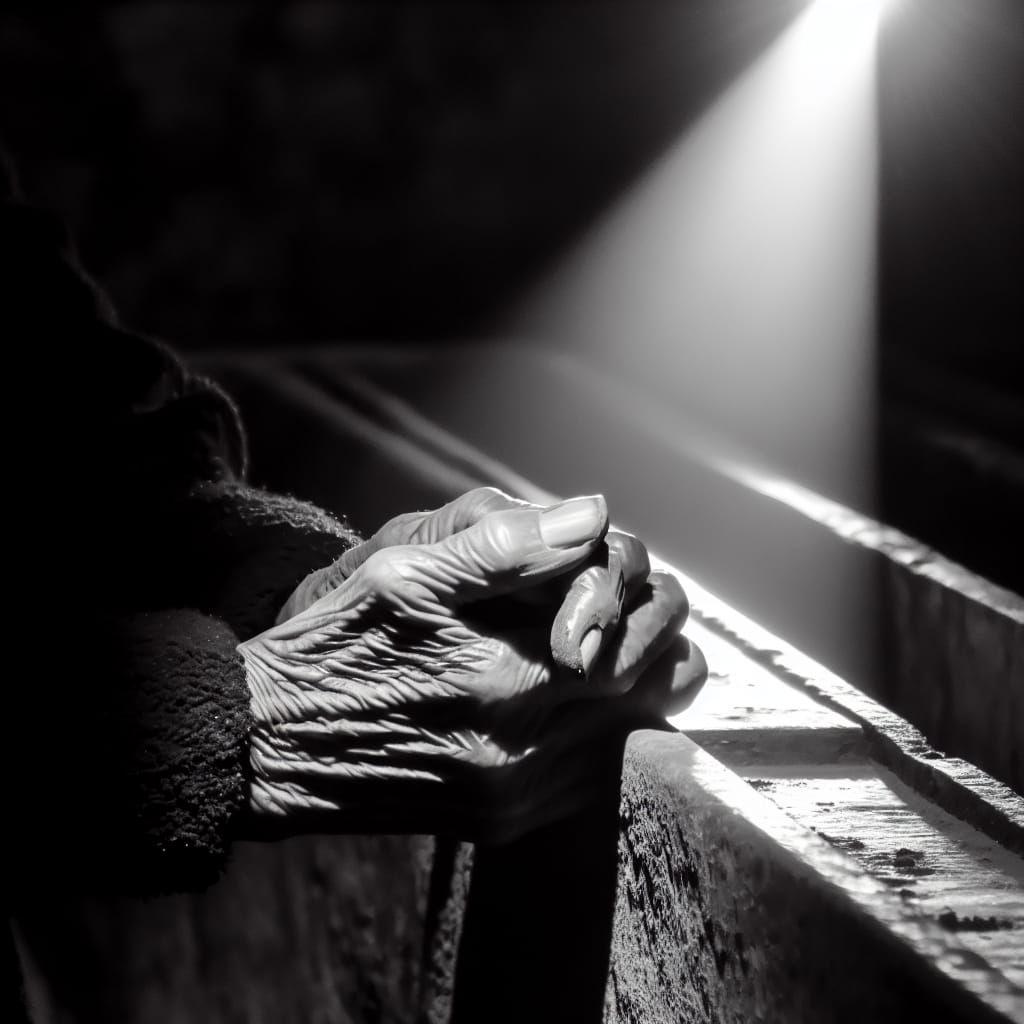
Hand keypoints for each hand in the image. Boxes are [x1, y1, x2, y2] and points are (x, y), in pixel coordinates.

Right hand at [240, 490, 705, 841]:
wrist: (274, 744)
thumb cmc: (337, 646)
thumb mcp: (405, 572)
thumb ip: (505, 546)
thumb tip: (591, 515)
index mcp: (506, 675)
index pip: (631, 633)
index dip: (648, 598)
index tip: (638, 576)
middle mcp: (524, 746)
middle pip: (649, 688)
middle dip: (663, 636)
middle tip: (651, 604)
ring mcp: (519, 793)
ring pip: (637, 738)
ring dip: (649, 687)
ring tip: (631, 648)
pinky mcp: (506, 820)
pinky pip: (597, 779)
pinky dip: (614, 734)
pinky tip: (590, 702)